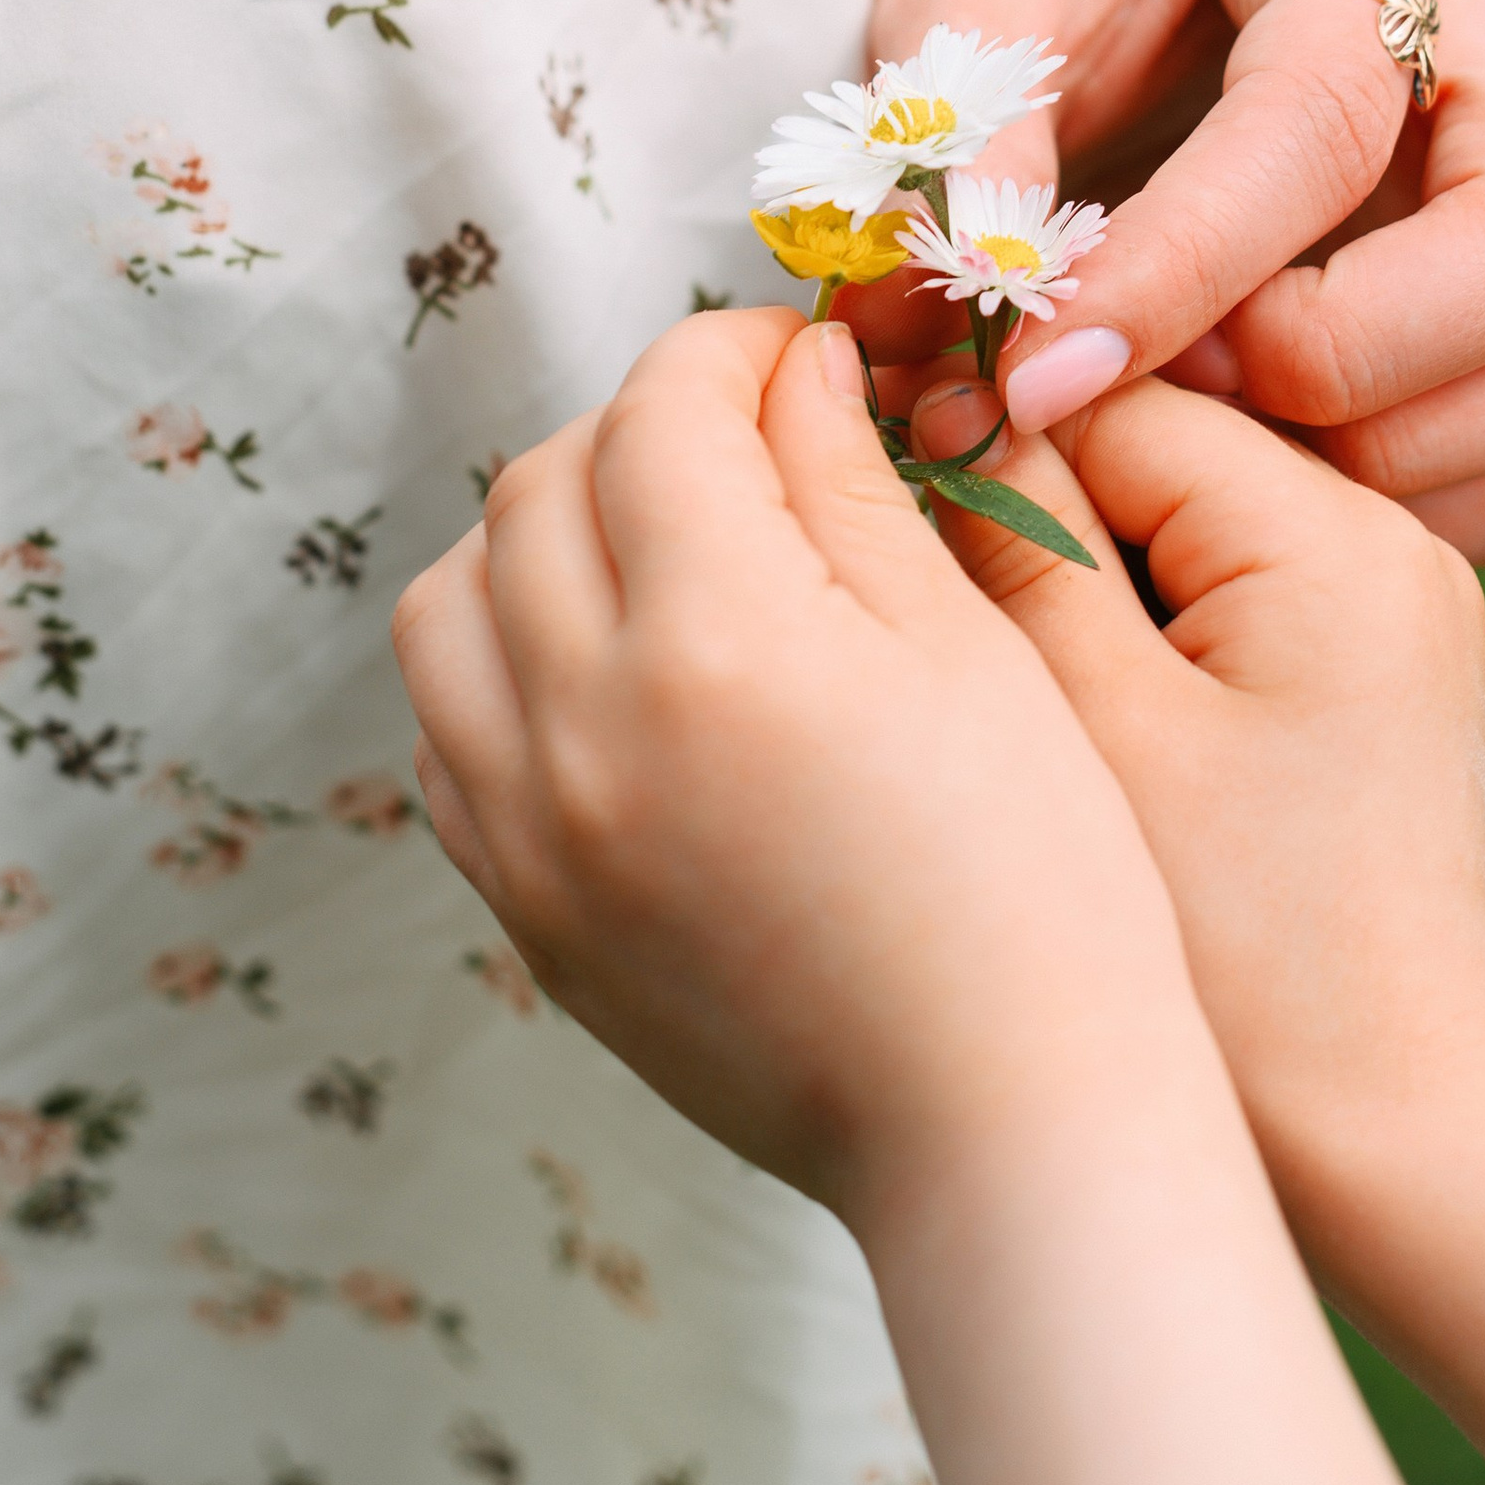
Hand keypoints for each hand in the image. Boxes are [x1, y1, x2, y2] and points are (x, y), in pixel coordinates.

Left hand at [390, 307, 1174, 1221]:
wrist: (1003, 1131)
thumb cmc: (1038, 891)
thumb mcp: (966, 651)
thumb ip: (850, 487)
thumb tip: (794, 369)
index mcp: (714, 640)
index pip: (662, 414)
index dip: (732, 353)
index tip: (796, 357)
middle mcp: (582, 727)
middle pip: (538, 490)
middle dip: (635, 429)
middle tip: (742, 439)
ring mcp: (531, 833)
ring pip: (451, 606)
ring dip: (535, 539)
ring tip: (655, 548)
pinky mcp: (528, 917)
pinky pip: (447, 740)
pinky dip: (499, 668)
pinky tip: (608, 675)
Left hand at [870, 0, 1484, 564]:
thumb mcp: (951, 14)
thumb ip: (965, 164)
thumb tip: (987, 357)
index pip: (1327, 109)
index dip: (1190, 265)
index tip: (1047, 375)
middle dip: (1359, 357)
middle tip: (1183, 387)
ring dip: (1407, 450)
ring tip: (1216, 440)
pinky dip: (1419, 513)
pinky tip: (1264, 486)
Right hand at [905, 365, 1484, 1241]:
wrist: (1389, 1146)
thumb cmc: (1243, 966)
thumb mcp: (1095, 730)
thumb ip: (1011, 545)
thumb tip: (916, 397)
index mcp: (1331, 532)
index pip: (1103, 401)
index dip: (959, 430)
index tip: (837, 488)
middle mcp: (1378, 540)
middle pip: (1134, 447)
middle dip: (1010, 498)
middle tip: (886, 583)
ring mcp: (1371, 613)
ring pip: (1154, 520)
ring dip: (1052, 567)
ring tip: (950, 650)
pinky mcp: (1345, 683)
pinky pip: (1195, 595)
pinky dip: (1108, 628)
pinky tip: (1032, 700)